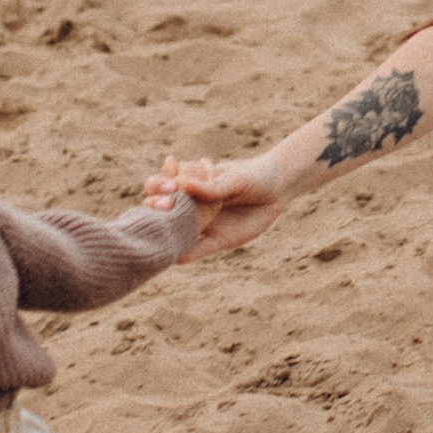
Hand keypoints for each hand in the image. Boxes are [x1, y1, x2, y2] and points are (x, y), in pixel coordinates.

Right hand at [150, 152, 289, 258]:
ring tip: (164, 231)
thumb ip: (211, 185)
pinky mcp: (216, 241)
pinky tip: (177, 257)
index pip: (160, 184)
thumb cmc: (252, 175)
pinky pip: (196, 250)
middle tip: (166, 203)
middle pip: (159, 209)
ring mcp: (202, 223)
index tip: (169, 183)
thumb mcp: (234, 178)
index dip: (157, 184)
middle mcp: (190, 204)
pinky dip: (185, 254)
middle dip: (154, 206)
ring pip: (174, 231)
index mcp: (190, 184)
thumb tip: (185, 184)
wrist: (278, 188)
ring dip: (166, 232)